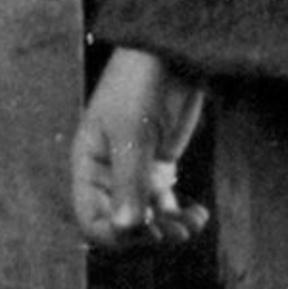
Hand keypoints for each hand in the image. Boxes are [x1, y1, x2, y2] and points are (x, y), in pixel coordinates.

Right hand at [70, 48, 198, 242]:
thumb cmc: (140, 84)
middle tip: (177, 234)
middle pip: (120, 224)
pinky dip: (180, 214)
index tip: (151, 231)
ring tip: (193, 224)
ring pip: (146, 218)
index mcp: (88, 166)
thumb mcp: (133, 133)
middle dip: (148, 235)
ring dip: (168, 229)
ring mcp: (134, 171)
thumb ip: (130, 182)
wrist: (170, 52)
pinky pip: (164, 203)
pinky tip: (199, 213)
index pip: (92, 219)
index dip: (119, 236)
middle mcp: (107, 174)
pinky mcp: (158, 165)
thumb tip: (126, 228)